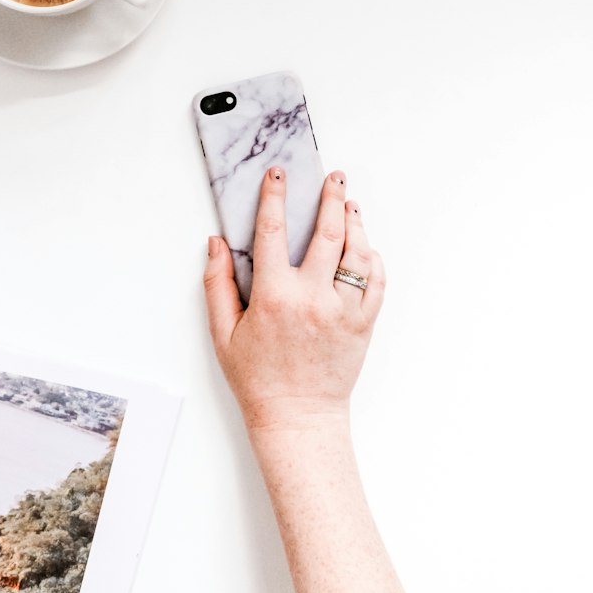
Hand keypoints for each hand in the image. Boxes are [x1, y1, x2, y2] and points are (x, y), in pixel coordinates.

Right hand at [204, 167, 384, 433]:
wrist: (298, 418)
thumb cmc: (258, 379)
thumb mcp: (223, 333)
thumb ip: (217, 284)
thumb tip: (216, 243)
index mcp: (274, 297)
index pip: (274, 232)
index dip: (274, 197)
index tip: (278, 175)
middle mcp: (313, 299)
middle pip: (329, 233)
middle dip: (332, 198)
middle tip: (335, 177)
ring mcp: (343, 311)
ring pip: (359, 254)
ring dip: (357, 223)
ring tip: (351, 205)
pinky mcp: (363, 324)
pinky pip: (376, 282)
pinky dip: (373, 259)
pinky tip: (365, 247)